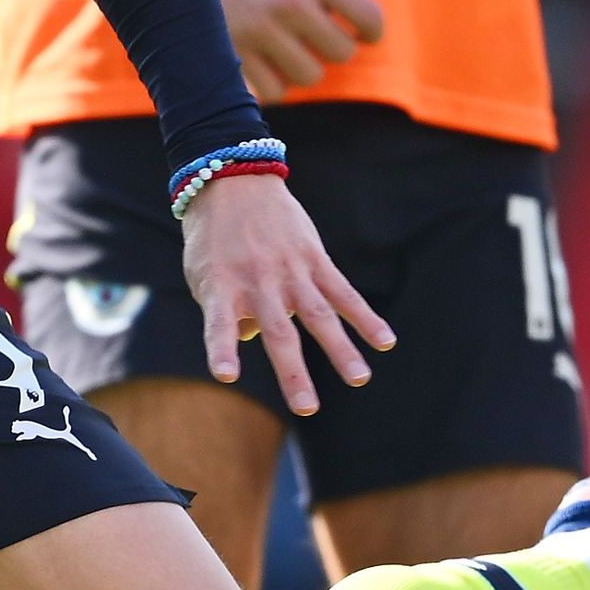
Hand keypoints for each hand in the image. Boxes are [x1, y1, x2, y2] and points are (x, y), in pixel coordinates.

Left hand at [182, 169, 396, 415]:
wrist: (231, 181)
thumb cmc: (213, 239)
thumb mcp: (204, 274)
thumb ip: (224, 312)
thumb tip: (252, 338)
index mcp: (223, 289)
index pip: (218, 326)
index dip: (222, 349)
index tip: (227, 375)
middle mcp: (258, 283)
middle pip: (279, 334)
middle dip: (294, 373)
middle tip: (308, 409)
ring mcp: (290, 272)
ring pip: (319, 316)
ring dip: (340, 349)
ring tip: (359, 379)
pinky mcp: (314, 260)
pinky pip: (343, 292)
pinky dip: (364, 318)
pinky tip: (385, 341)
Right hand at [204, 0, 382, 94]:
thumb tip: (355, 31)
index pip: (369, 17)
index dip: (369, 32)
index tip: (360, 34)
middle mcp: (291, 4)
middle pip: (342, 52)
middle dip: (330, 49)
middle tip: (311, 39)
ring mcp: (261, 32)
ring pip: (309, 76)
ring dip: (300, 68)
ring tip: (283, 50)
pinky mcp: (234, 55)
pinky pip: (274, 92)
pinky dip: (271, 85)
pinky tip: (261, 65)